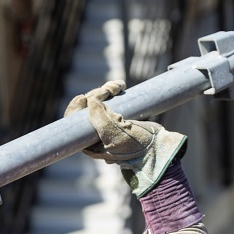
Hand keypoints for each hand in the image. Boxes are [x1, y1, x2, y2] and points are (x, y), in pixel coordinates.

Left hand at [64, 81, 187, 196]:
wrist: (159, 147)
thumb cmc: (136, 147)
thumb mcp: (115, 135)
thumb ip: (100, 119)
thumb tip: (90, 100)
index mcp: (90, 143)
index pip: (74, 123)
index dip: (75, 108)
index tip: (83, 98)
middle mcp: (97, 134)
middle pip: (87, 108)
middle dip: (96, 95)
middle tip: (108, 90)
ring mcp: (109, 123)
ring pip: (100, 101)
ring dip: (107, 90)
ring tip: (118, 87)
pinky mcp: (120, 115)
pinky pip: (112, 100)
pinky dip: (114, 90)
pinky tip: (121, 86)